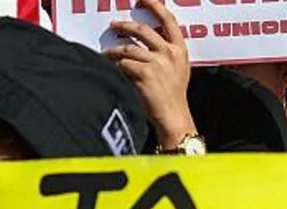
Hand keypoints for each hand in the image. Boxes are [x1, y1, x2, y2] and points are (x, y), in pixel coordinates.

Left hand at [104, 0, 195, 149]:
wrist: (173, 118)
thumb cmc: (173, 97)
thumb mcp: (179, 70)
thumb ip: (167, 53)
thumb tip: (147, 42)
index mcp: (180, 50)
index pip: (169, 20)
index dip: (155, 5)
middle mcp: (170, 53)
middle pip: (143, 30)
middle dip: (125, 25)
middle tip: (115, 25)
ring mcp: (158, 63)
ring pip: (129, 48)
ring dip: (114, 51)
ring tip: (106, 54)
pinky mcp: (144, 74)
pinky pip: (124, 64)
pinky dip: (116, 67)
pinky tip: (113, 71)